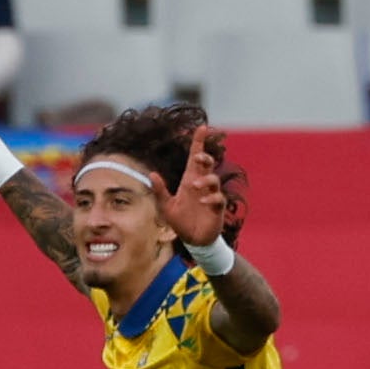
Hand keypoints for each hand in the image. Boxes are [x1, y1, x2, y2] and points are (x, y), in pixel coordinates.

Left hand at [152, 126, 225, 250]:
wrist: (193, 240)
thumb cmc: (180, 221)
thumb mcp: (165, 206)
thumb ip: (160, 190)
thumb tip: (151, 174)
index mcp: (189, 180)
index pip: (195, 157)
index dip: (198, 142)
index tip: (201, 127)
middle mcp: (201, 185)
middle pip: (207, 164)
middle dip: (205, 157)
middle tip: (199, 157)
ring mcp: (210, 195)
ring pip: (214, 179)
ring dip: (205, 180)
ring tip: (195, 187)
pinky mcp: (216, 208)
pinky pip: (218, 198)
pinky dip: (211, 197)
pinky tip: (203, 201)